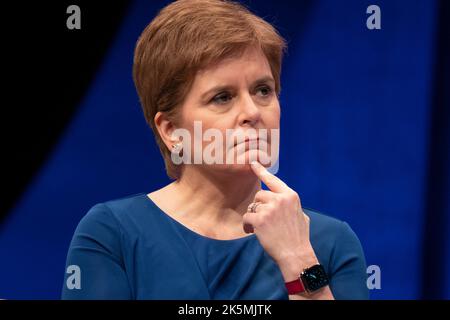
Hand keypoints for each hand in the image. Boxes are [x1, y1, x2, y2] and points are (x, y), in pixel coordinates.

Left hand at [243, 161, 317, 281]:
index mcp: (291, 196)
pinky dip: (247, 226)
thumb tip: (284, 201)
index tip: (253, 163)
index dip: (261, 171)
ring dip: (253, 217)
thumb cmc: (298, 237)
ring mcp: (270, 209)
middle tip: (264, 220)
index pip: (273, 180)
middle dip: (259, 206)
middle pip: (259, 195)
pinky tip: (253, 232)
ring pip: (252, 206)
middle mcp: (280, 199)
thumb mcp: (301, 215)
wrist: (296, 254)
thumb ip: (290, 205)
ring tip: (260, 229)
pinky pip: (246, 217)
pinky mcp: (260, 219)